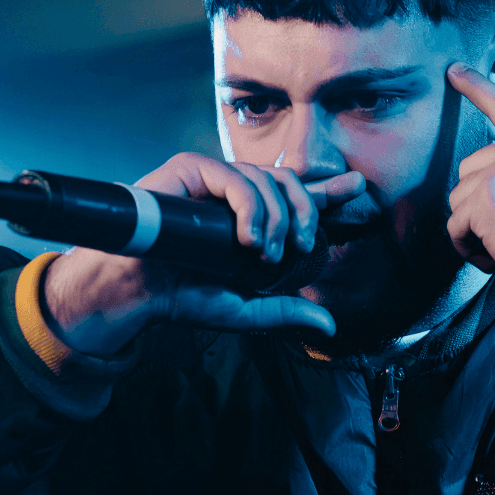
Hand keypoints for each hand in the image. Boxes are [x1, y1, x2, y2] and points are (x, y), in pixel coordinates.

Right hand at [42, 152, 366, 356]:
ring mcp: (212, 179)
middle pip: (289, 182)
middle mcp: (234, 194)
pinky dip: (251, 207)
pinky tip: (248, 238)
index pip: (295, 197)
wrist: (136, 292)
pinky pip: (235, 177)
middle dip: (307, 212)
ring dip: (276, 218)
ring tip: (264, 254)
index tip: (358, 187)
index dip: (327, 192)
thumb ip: (285, 311)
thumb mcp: (243, 308)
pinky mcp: (190, 169)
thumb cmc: (180, 296)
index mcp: (249, 218)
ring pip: (266, 179)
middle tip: (303, 246)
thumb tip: (328, 325)